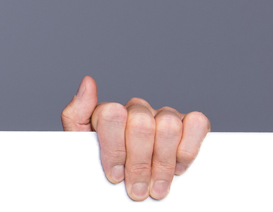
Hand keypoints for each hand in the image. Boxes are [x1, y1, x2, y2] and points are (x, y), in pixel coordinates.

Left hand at [60, 76, 209, 201]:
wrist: (127, 186)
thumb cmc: (105, 166)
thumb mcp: (81, 146)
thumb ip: (76, 115)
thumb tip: (88, 82)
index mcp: (110, 112)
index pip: (112, 115)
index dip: (114, 150)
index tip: (115, 176)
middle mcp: (138, 110)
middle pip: (141, 125)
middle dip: (139, 164)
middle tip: (137, 189)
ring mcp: (164, 115)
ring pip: (168, 126)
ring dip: (163, 164)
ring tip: (156, 187)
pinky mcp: (189, 123)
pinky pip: (196, 123)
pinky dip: (188, 149)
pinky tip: (178, 168)